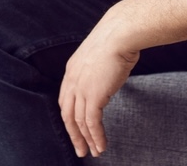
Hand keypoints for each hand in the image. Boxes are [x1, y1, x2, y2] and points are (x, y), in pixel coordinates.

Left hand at [59, 27, 139, 157]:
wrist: (120, 33)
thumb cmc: (117, 39)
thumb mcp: (102, 54)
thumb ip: (99, 68)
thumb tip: (107, 74)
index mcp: (72, 70)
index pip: (65, 100)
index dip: (70, 117)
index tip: (76, 129)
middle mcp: (72, 80)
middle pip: (67, 114)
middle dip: (74, 134)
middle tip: (80, 150)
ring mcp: (81, 88)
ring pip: (79, 122)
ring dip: (87, 140)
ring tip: (95, 152)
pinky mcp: (93, 95)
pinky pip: (92, 122)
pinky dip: (96, 136)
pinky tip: (102, 145)